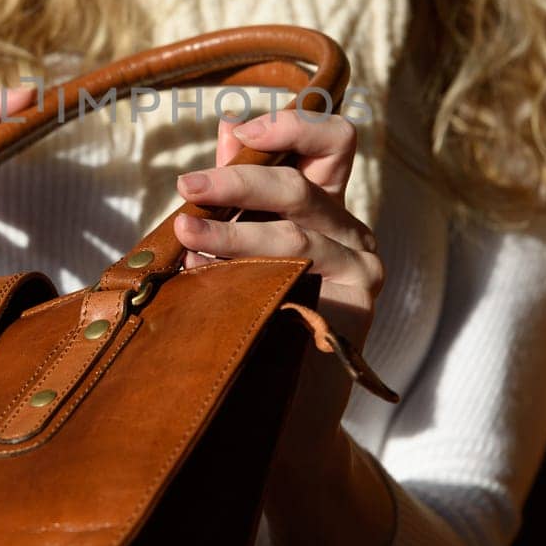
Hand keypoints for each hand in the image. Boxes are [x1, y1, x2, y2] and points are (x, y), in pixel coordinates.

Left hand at [173, 107, 395, 545]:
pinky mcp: (355, 307)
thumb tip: (229, 125)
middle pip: (302, 180)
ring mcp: (360, 269)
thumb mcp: (243, 247)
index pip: (334, 139)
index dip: (293, 123)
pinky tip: (210, 279)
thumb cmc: (255, 326)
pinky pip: (301, 276)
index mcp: (328, 208)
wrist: (280, 422)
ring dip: (231, 229)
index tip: (242, 129)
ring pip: (294, 231)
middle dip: (238, 176)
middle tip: (186, 186)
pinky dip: (250, 271)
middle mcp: (352, 232)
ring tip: (185, 235)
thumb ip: (240, 191)